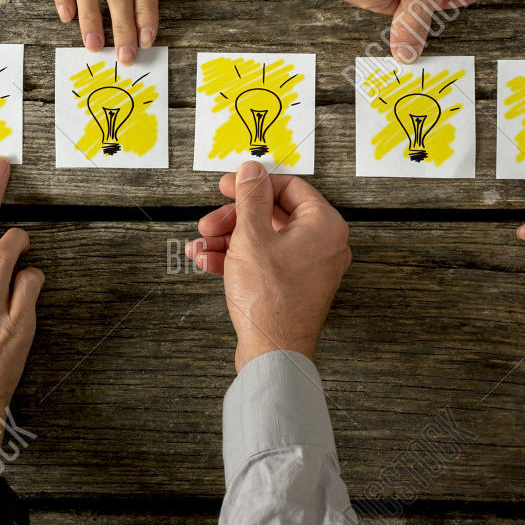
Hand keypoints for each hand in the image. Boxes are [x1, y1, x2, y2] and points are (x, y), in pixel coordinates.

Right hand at [184, 161, 351, 373]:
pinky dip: (237, 260)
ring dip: (228, 240)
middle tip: (208, 222)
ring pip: (264, 240)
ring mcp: (309, 268)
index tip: (226, 186)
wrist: (273, 354)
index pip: (289, 188)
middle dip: (233, 218)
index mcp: (324, 226)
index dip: (252, 184)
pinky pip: (265, 262)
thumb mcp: (251, 237)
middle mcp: (323, 245)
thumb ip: (250, 197)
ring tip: (200, 246)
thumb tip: (251, 170)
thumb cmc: (269, 300)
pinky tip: (208, 262)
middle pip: (272, 215)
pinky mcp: (293, 287)